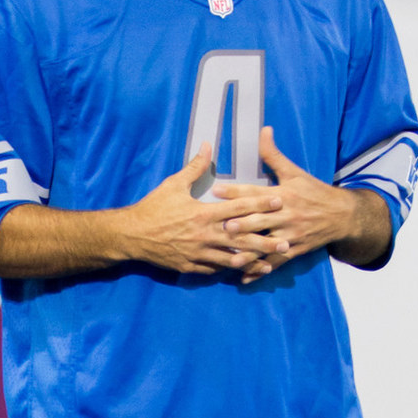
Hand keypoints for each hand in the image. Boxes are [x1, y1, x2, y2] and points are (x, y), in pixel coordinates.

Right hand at [111, 152, 270, 276]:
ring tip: (270, 264)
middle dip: (265, 241)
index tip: (279, 201)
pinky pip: (214, 270)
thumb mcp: (173, 184)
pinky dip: (228, 271)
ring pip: (231, 259)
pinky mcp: (190, 266)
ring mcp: (198, 253)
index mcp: (203, 213)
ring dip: (252, 262)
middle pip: (242, 239)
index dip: (261, 203)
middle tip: (286, 243)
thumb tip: (208, 145)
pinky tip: (241, 272)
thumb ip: (195, 167)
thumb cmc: (153, 208)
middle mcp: (205, 235)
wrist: (131, 236)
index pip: (239, 207)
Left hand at [199, 128, 362, 279]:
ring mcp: (290, 235)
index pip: (257, 192)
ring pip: (266, 245)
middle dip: (242, 224)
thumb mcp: (294, 172)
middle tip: (222, 226)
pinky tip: (243, 278)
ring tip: (230, 258)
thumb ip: (274, 154)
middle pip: (261, 221)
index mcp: (284, 195)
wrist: (342, 216)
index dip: (237, 191)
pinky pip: (274, 263)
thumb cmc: (313, 191)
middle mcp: (286, 216)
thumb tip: (264, 129)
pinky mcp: (294, 250)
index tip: (217, 191)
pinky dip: (259, 271)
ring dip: (248, 252)